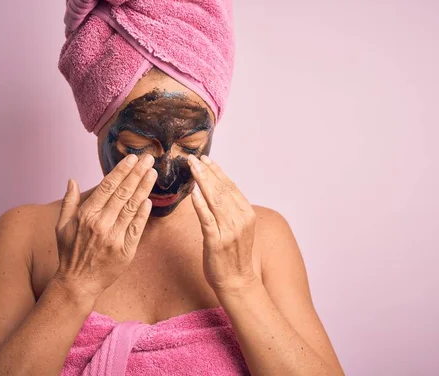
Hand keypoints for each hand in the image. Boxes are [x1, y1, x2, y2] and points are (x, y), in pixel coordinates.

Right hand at [53, 154, 156, 300]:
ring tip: (152, 173)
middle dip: (136, 173)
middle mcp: (100, 224)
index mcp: (85, 215)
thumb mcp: (61, 226)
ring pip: (131, 207)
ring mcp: (113, 237)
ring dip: (143, 188)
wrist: (78, 282)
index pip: (107, 187)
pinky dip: (143, 213)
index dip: (120, 171)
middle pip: (122, 193)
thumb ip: (69, 201)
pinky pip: (137, 227)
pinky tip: (149, 199)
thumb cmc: (70, 252)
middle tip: (148, 158)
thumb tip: (72, 180)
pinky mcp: (125, 250)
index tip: (131, 158)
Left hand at [187, 154, 257, 295]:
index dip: (217, 171)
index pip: (230, 186)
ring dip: (202, 182)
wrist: (237, 281)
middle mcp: (240, 219)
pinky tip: (193, 193)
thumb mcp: (238, 227)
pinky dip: (201, 205)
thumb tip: (216, 188)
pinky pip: (207, 220)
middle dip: (207, 172)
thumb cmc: (233, 253)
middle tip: (193, 158)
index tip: (205, 159)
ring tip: (192, 168)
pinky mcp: (216, 242)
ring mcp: (229, 231)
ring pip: (215, 201)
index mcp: (246, 213)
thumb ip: (230, 209)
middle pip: (222, 190)